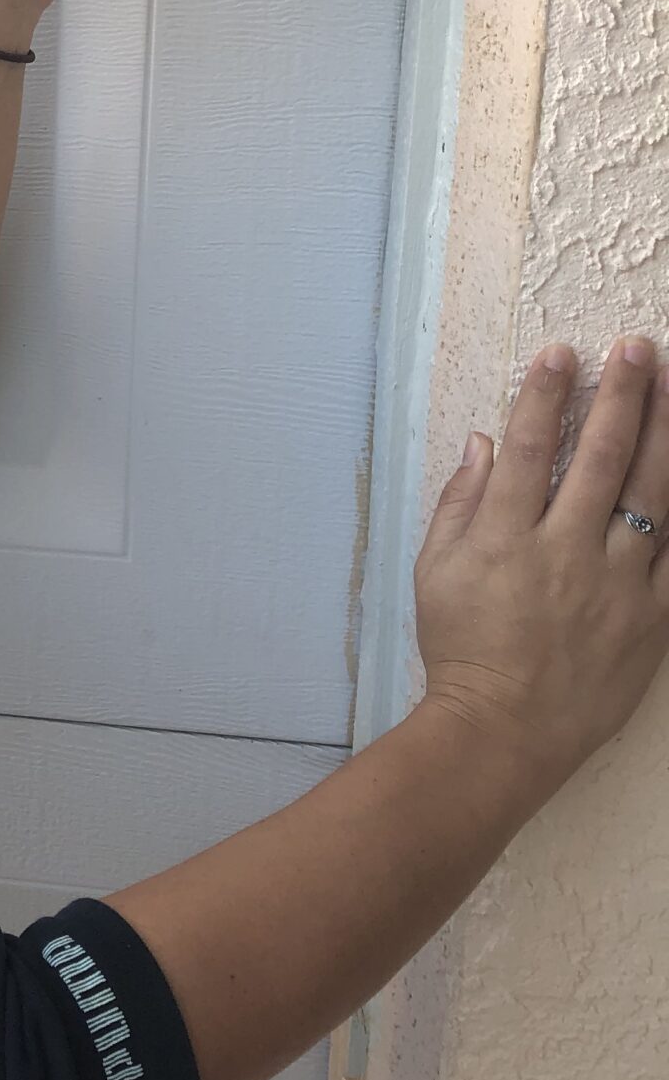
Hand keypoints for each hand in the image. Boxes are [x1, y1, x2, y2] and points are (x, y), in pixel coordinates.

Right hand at [413, 335, 668, 799]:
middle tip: (638, 348)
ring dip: (665, 434)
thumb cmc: (463, 649)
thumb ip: (459, 501)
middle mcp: (565, 552)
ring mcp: (616, 585)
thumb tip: (483, 442)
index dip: (545, 394)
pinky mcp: (652, 618)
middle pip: (601, 457)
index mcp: (506, 538)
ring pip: (651, 496)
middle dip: (622, 395)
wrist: (505, 731)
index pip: (531, 447)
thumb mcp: (435, 571)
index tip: (562, 351)